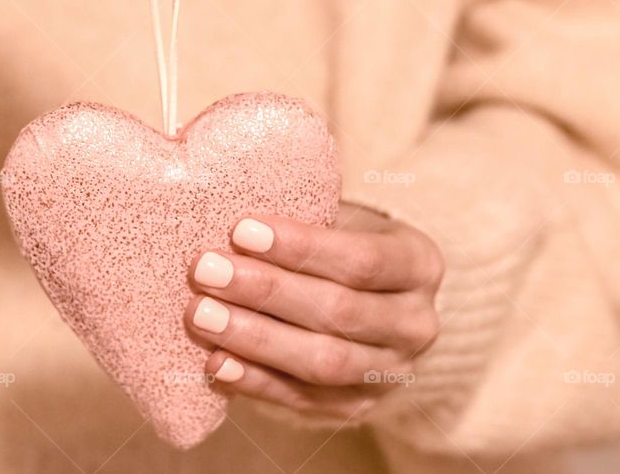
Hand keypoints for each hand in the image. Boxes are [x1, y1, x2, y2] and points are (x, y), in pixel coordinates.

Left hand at [185, 203, 443, 424]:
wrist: (379, 299)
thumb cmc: (346, 241)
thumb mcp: (345, 217)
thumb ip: (307, 214)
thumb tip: (232, 211)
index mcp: (419, 264)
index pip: (361, 259)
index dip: (300, 247)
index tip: (241, 230)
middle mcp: (416, 324)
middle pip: (338, 312)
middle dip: (265, 291)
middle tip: (206, 271)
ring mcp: (390, 373)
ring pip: (322, 362)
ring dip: (254, 339)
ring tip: (200, 315)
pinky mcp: (357, 407)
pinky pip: (303, 400)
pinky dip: (255, 382)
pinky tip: (215, 362)